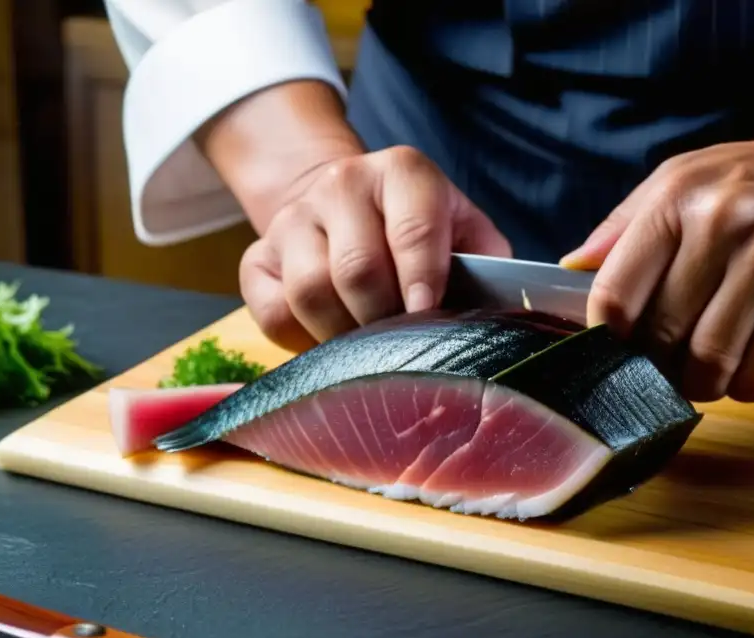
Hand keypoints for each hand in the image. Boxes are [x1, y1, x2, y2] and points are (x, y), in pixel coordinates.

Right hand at [240, 145, 510, 350]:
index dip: (423, 281)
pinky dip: (303, 340)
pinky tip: (331, 338)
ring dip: (345, 335)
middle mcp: (342, 184)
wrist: (345, 202)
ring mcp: (293, 218)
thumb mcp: (465, 231)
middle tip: (404, 345)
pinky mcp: (257, 256)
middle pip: (357, 269)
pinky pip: (272, 312)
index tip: (429, 317)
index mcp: (403, 172)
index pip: (412, 229)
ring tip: (370, 348)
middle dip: (385, 320)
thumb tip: (496, 319)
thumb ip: (487, 264)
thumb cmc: (421, 231)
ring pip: (310, 293)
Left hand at [561, 130, 753, 402]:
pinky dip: (746, 385)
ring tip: (706, 368)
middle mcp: (722, 224)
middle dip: (656, 368)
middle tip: (667, 366)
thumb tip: (569, 269)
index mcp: (675, 200)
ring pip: (709, 365)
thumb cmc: (749, 187)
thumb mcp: (680, 182)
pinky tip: (749, 361)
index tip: (619, 351)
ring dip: (702, 383)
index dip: (608, 341)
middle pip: (660, 339)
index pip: (615, 296)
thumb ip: (622, 228)